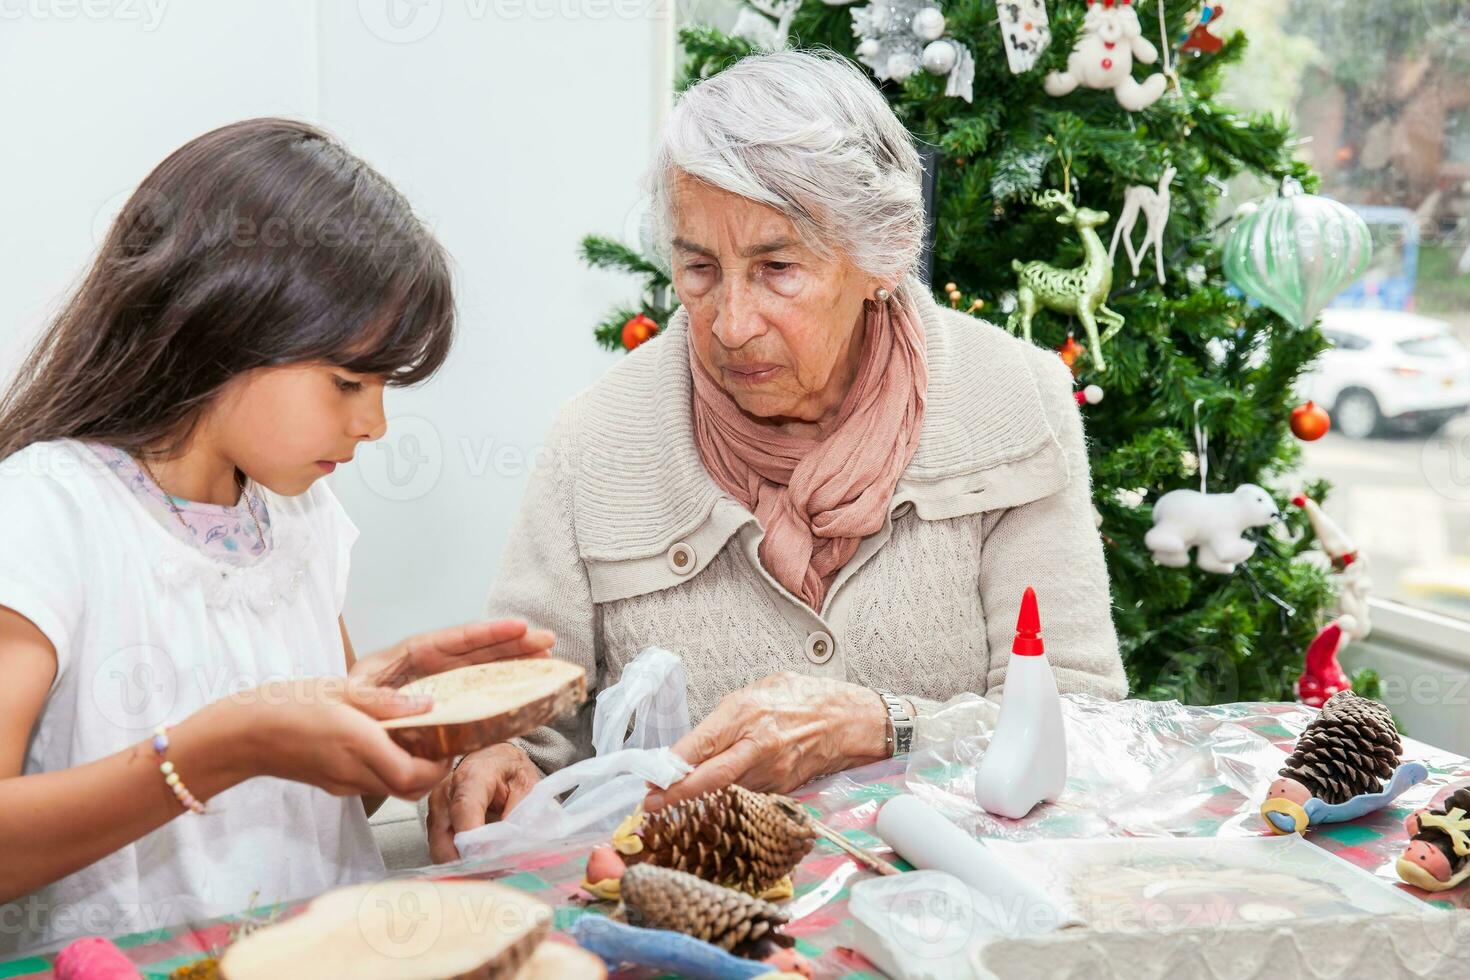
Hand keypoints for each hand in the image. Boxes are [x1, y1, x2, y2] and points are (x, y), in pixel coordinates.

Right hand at [219, 677, 453, 799]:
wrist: (242, 735)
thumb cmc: (286, 705)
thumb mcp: (339, 690)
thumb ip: (386, 702)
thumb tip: (427, 706)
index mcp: (358, 745)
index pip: (414, 774)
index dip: (440, 765)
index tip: (449, 743)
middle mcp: (354, 772)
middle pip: (410, 790)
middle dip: (434, 773)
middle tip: (441, 745)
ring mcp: (343, 784)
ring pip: (394, 790)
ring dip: (413, 774)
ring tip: (417, 741)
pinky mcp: (334, 786)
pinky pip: (373, 785)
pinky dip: (390, 772)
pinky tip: (387, 746)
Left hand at [348, 619, 554, 690]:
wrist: (341, 726)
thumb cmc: (345, 706)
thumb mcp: (356, 696)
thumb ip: (382, 699)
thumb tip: (424, 705)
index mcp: (413, 654)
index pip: (457, 639)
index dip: (489, 632)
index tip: (519, 626)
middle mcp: (434, 664)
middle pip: (480, 649)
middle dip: (515, 643)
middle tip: (547, 641)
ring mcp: (444, 682)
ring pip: (486, 667)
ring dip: (517, 661)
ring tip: (547, 657)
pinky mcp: (449, 702)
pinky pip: (480, 691)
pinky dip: (505, 687)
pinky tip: (527, 686)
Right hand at [426, 743, 540, 863]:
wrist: (493, 758)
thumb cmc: (509, 770)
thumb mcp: (526, 784)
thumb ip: (521, 813)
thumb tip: (512, 844)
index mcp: (472, 776)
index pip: (465, 809)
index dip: (472, 839)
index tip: (486, 860)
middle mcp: (446, 792)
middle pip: (444, 837)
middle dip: (465, 861)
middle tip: (490, 874)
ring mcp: (436, 809)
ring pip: (439, 849)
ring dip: (460, 865)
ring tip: (487, 871)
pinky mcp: (434, 822)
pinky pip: (440, 849)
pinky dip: (457, 861)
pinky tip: (476, 865)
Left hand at [646, 673, 888, 811]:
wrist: (850, 720)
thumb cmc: (804, 697)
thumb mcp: (760, 689)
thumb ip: (727, 716)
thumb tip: (695, 741)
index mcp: (749, 712)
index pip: (701, 744)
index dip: (672, 764)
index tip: (651, 776)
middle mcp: (759, 745)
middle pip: (710, 778)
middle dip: (677, 794)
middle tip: (652, 803)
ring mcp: (773, 771)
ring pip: (726, 792)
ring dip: (700, 799)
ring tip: (675, 800)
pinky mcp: (783, 787)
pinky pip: (747, 795)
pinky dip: (727, 799)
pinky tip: (713, 799)